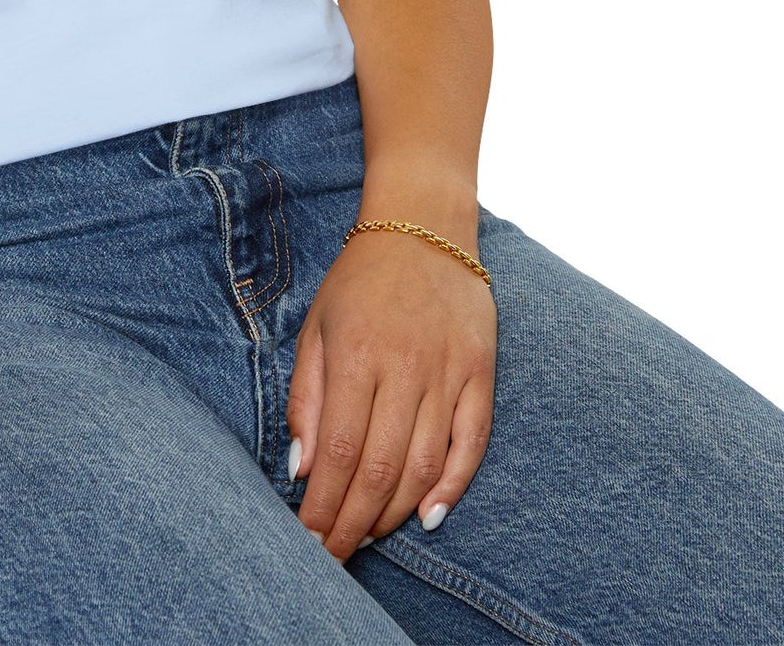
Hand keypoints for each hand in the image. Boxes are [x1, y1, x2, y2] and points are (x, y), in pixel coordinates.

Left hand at [286, 225, 497, 559]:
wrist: (423, 227)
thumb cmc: (359, 282)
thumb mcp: (316, 327)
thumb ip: (306, 398)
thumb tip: (302, 468)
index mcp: (356, 356)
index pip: (339, 451)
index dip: (324, 505)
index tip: (309, 539)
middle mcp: (405, 368)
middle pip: (380, 468)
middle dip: (354, 522)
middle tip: (335, 555)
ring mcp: (448, 372)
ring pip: (424, 465)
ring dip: (395, 512)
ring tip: (369, 536)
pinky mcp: (481, 373)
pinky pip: (472, 443)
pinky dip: (452, 486)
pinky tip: (429, 516)